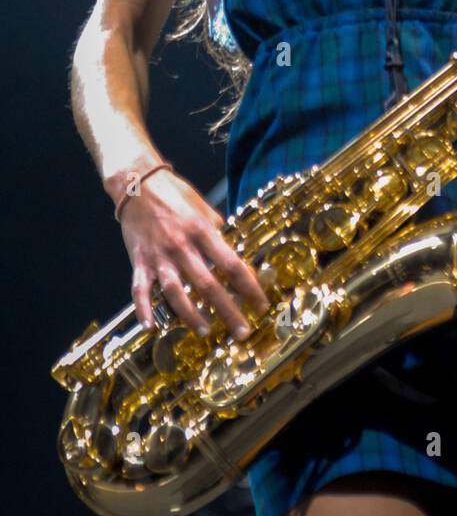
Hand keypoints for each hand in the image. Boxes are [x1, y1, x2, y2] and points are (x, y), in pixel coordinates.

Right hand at [119, 170, 269, 339]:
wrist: (137, 183)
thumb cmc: (175, 194)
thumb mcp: (204, 207)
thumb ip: (218, 230)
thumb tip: (234, 249)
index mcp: (202, 231)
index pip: (231, 264)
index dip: (249, 286)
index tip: (261, 304)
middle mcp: (182, 246)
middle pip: (208, 285)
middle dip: (228, 311)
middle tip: (242, 332)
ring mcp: (159, 256)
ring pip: (176, 292)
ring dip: (191, 315)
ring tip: (206, 332)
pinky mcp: (139, 261)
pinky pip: (139, 290)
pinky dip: (143, 310)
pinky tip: (151, 328)